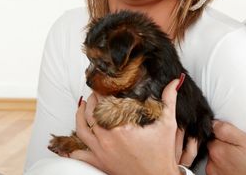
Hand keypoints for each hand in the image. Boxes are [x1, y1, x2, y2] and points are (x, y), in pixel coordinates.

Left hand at [69, 78, 187, 174]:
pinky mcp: (100, 163)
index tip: (104, 85)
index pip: (105, 103)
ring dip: (80, 116)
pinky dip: (73, 148)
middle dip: (91, 100)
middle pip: (91, 114)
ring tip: (82, 106)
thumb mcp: (168, 124)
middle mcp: (108, 139)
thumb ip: (169, 100)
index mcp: (122, 127)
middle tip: (95, 93)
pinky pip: (80, 156)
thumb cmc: (162, 154)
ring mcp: (102, 152)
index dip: (102, 92)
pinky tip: (71, 141)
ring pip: (82, 130)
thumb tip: (174, 82)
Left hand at [206, 120, 245, 174]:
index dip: (222, 135)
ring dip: (223, 157)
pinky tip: (235, 166)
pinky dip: (223, 167)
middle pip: (212, 147)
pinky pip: (217, 169)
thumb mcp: (245, 139)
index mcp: (217, 150)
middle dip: (222, 146)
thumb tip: (214, 124)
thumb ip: (225, 129)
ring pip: (214, 159)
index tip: (232, 139)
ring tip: (237, 159)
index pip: (211, 135)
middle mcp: (212, 164)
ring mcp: (215, 173)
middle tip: (237, 149)